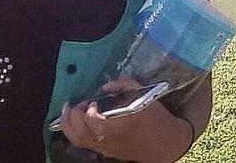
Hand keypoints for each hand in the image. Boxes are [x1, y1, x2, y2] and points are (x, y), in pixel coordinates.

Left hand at [60, 78, 190, 160]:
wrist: (166, 143)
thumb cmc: (157, 119)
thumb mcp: (144, 95)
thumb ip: (124, 85)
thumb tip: (106, 86)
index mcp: (120, 126)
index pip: (94, 123)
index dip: (89, 111)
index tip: (94, 101)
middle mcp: (109, 140)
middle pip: (80, 133)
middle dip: (74, 115)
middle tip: (80, 103)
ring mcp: (105, 148)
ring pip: (78, 140)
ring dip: (68, 124)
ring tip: (68, 110)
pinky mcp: (105, 151)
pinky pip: (84, 143)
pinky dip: (75, 131)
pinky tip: (77, 120)